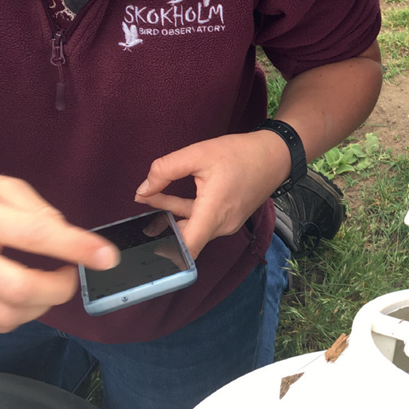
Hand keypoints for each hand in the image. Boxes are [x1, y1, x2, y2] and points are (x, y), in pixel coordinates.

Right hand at [0, 174, 119, 332]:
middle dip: (59, 288)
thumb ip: (32, 207)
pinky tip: (19, 296)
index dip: (75, 247)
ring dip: (40, 307)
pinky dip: (16, 315)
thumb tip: (65, 232)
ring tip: (46, 286)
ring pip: (6, 316)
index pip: (34, 233)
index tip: (106, 256)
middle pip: (20, 287)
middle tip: (70, 275)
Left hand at [134, 131, 291, 257]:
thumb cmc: (240, 154)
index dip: (164, 254)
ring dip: (170, 216)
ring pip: (192, 228)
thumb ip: (165, 170)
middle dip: (160, 229)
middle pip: (186, 239)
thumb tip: (143, 190)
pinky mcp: (228, 219)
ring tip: (145, 198)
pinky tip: (164, 198)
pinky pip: (202, 221)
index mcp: (214, 213)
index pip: (187, 249)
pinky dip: (184, 212)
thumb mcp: (198, 154)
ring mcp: (227, 224)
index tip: (144, 251)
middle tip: (134, 220)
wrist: (274, 155)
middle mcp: (221, 225)